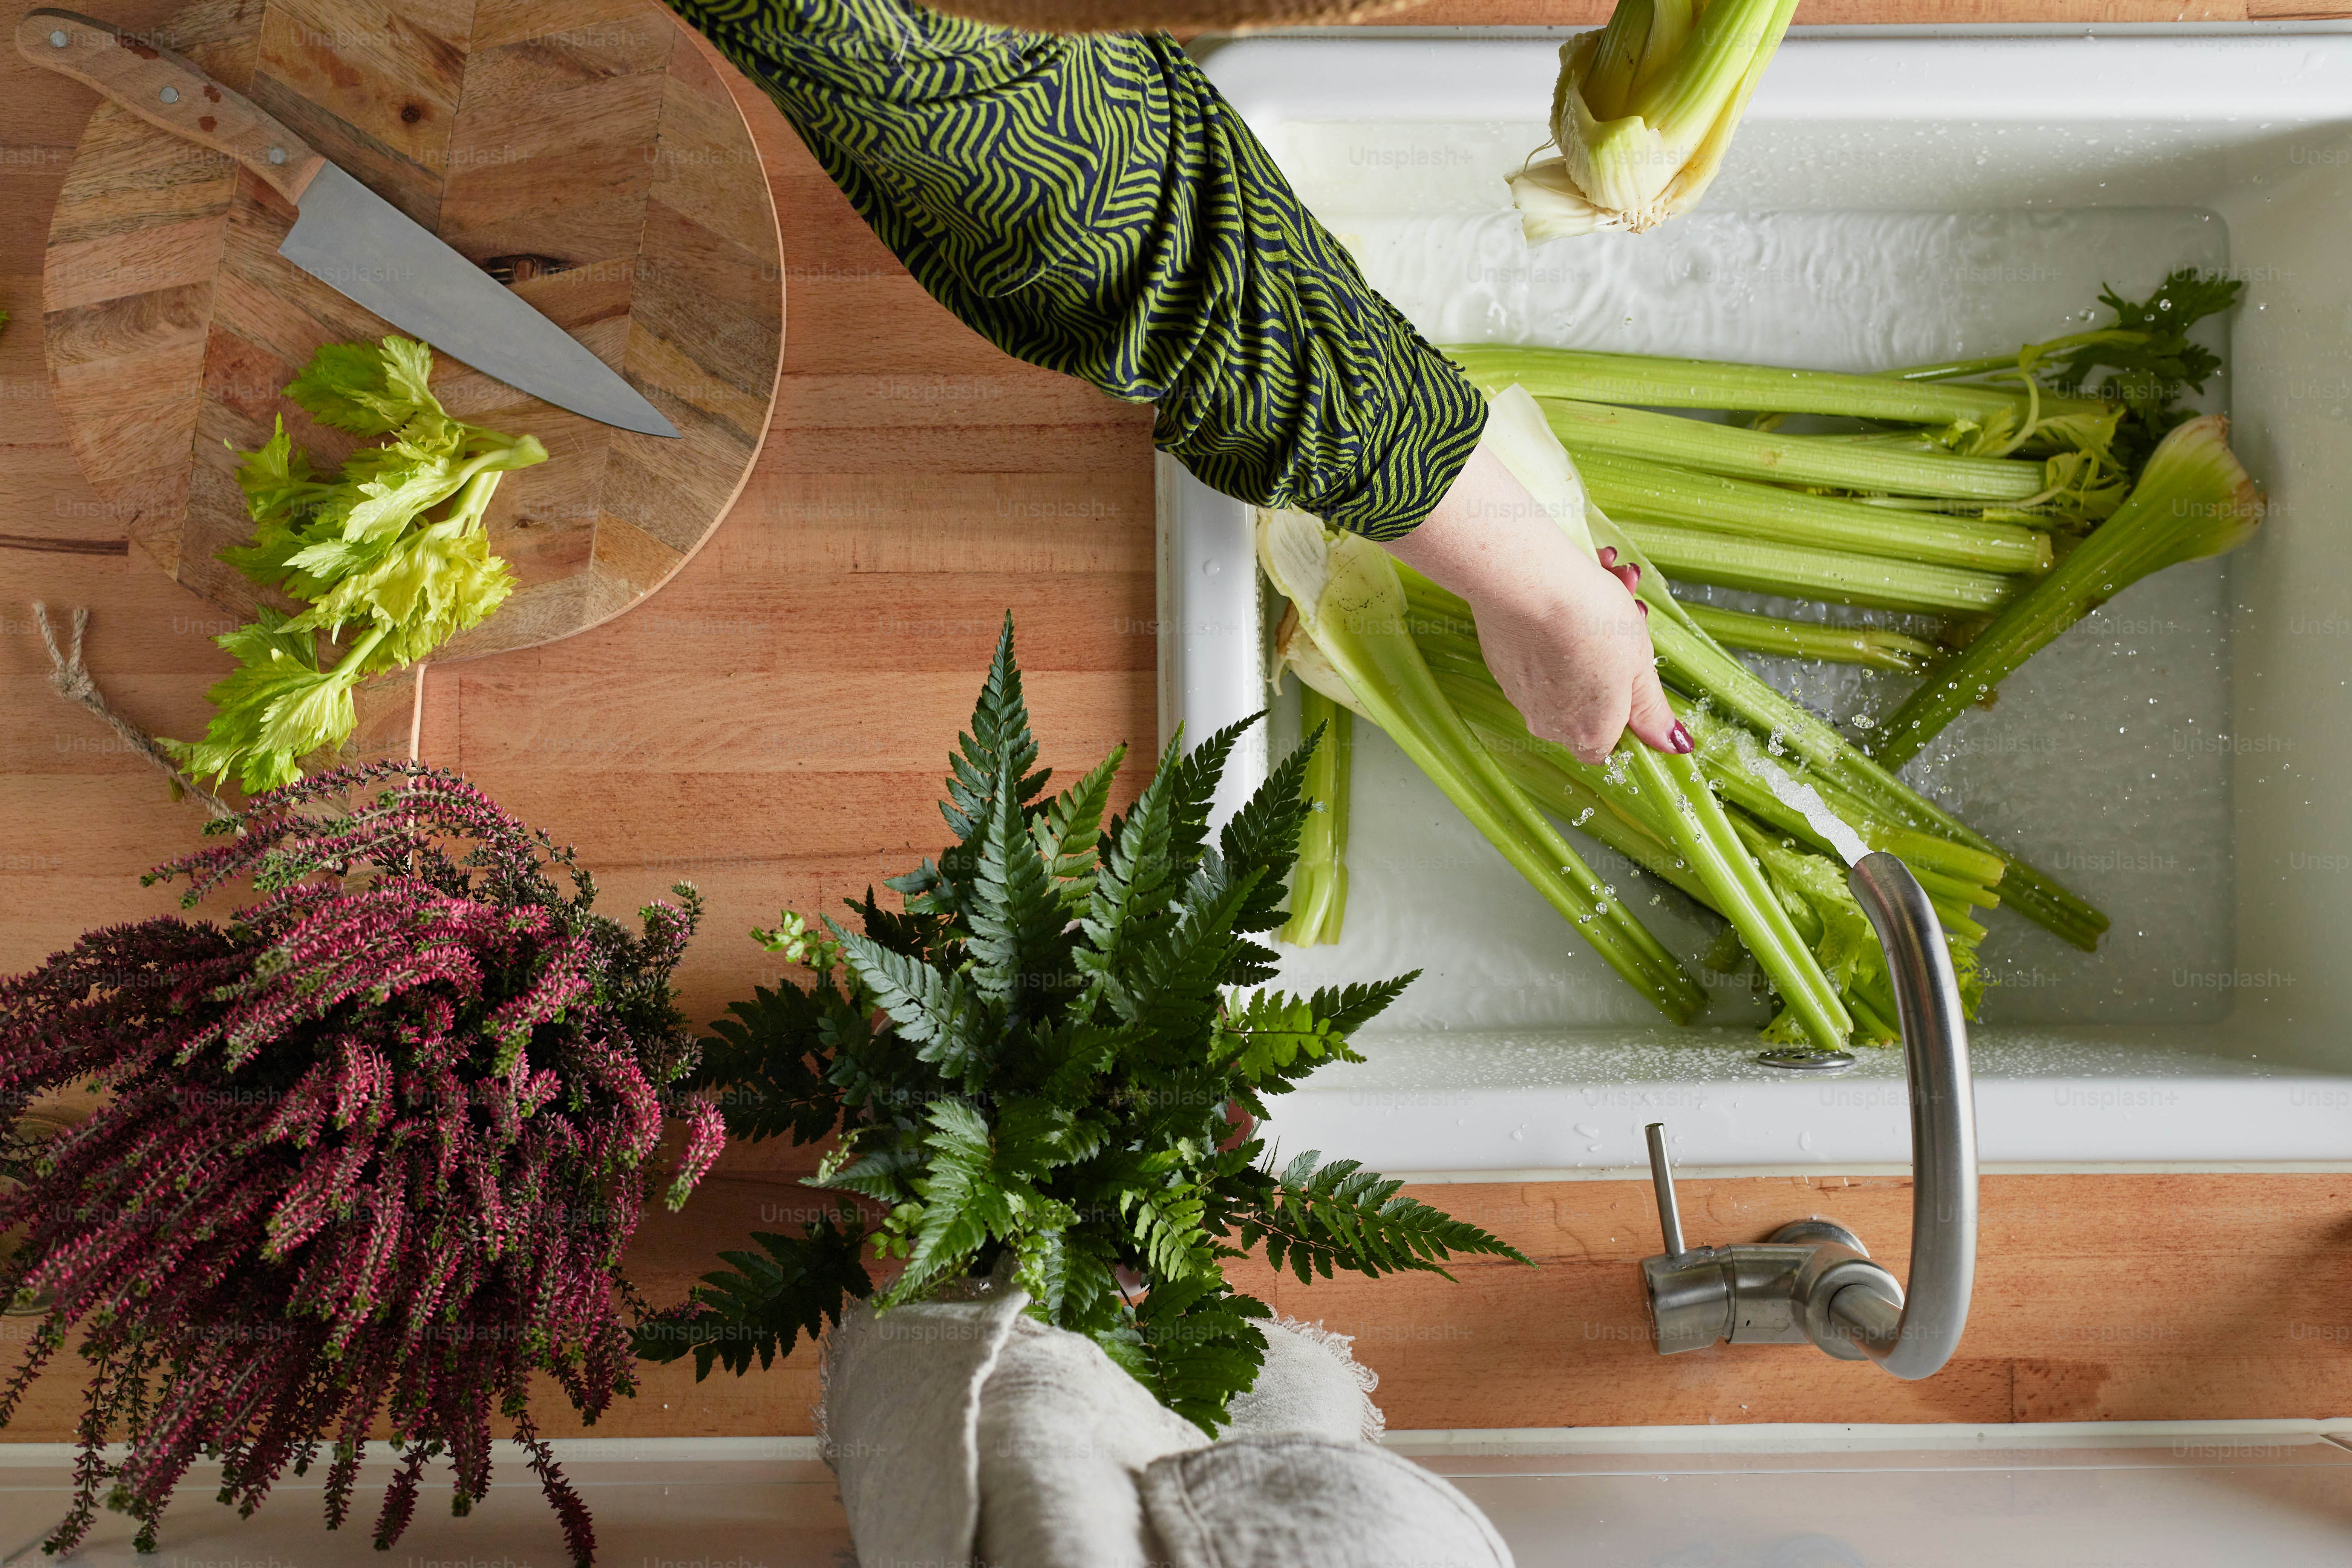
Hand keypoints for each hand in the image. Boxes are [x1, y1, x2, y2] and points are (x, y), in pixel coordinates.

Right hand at [1386, 445, 1688, 765]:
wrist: (1528, 584)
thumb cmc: (1590, 623)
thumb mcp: (1640, 666)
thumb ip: (1652, 711)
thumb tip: (1673, 745)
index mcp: (1590, 733)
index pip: (1610, 745)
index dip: (1625, 711)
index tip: (1634, 675)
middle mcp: (1550, 724)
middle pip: (1588, 706)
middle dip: (1611, 665)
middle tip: (1626, 621)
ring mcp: (1521, 696)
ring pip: (1564, 676)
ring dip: (1587, 642)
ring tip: (1603, 593)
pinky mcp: (1502, 666)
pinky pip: (1537, 658)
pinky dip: (1554, 634)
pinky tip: (1568, 598)